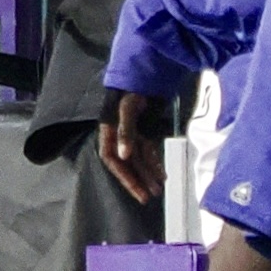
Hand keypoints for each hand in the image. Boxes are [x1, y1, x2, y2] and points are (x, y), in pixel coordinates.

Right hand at [96, 87, 169, 207]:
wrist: (144, 73)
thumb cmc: (131, 89)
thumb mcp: (127, 108)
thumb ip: (125, 131)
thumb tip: (124, 155)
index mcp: (108, 131)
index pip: (111, 159)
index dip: (123, 175)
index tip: (136, 189)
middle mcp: (118, 136)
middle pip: (126, 163)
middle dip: (137, 180)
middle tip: (148, 197)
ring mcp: (132, 134)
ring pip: (139, 159)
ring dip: (148, 174)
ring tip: (158, 188)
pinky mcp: (144, 131)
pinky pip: (148, 151)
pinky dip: (154, 162)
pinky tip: (162, 173)